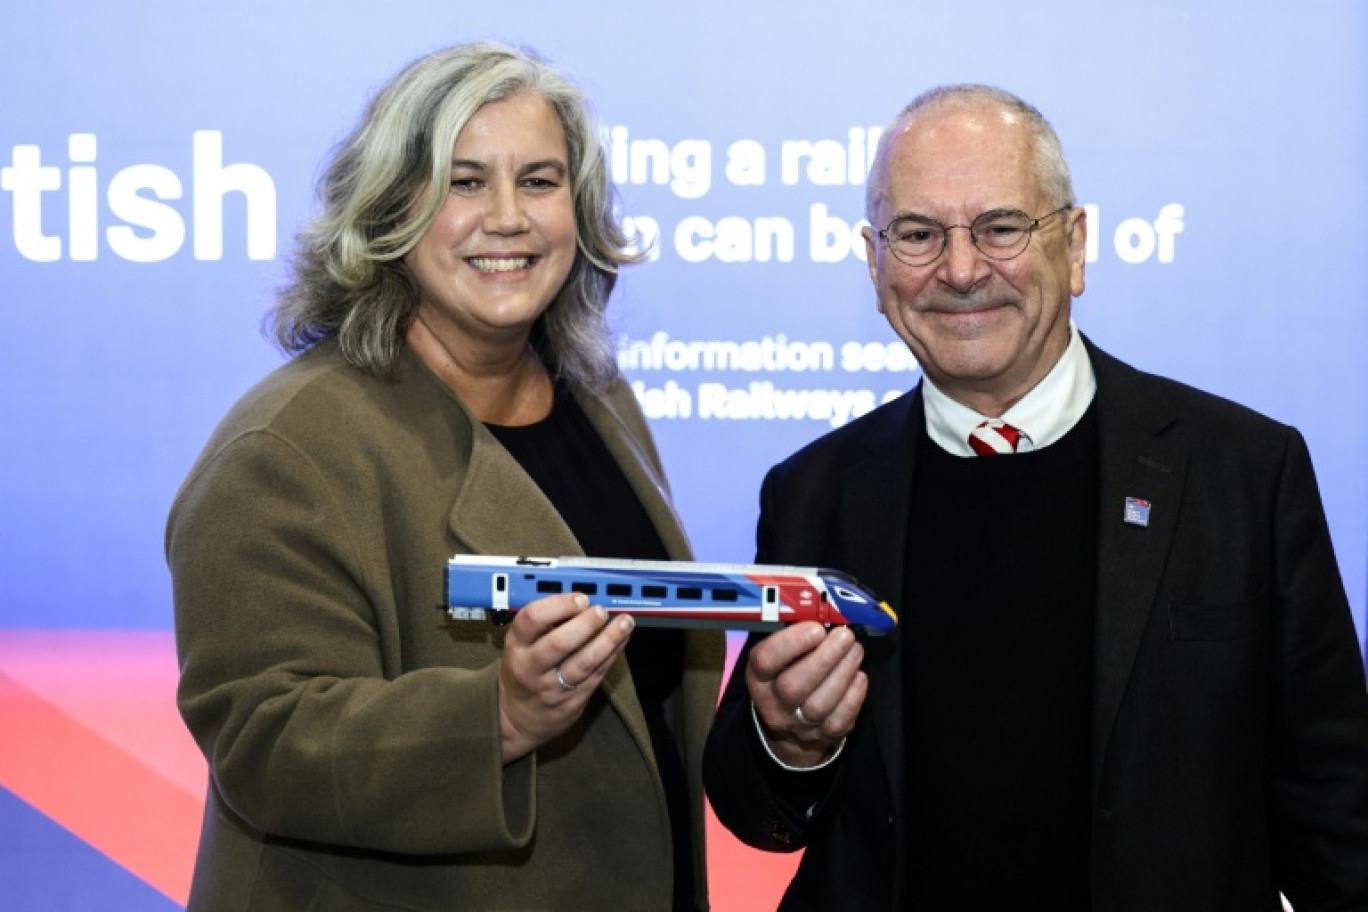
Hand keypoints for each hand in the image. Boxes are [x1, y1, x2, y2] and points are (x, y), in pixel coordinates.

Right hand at [497, 592, 633, 762]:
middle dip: (585, 624)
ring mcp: (552, 687)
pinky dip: (612, 655)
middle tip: (601, 611)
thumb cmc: (523, 673)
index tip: (579, 599)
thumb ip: (544, 625)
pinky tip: (622, 640)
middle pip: (559, 643)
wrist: (517, 719)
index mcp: (516, 646)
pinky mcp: (572, 701)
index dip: (558, 605)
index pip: (531, 620)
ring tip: (625, 622)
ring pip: (583, 662)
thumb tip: (579, 601)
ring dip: (608, 640)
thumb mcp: (520, 647)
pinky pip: (596, 675)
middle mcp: (532, 667)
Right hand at [745, 622, 866, 767]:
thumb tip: (822, 611)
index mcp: (759, 677)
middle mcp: (773, 703)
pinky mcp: (822, 736)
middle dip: (824, 658)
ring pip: (818, 704)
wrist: (791, 722)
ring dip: (842, 673)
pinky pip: (838, 721)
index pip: (764, 661)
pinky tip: (859, 676)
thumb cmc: (789, 674)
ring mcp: (798, 724)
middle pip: (793, 686)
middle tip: (845, 636)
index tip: (816, 628)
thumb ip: (795, 635)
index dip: (790, 643)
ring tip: (855, 650)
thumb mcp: (781, 654)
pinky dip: (853, 697)